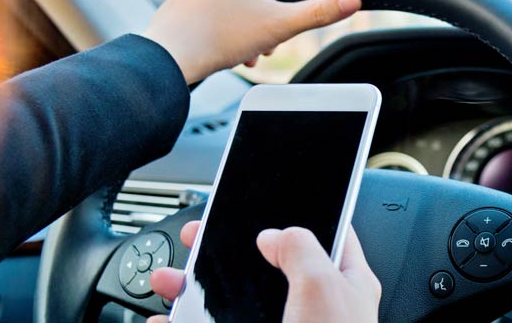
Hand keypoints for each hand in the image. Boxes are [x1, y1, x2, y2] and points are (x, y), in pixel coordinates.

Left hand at [141, 0, 361, 83]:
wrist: (170, 54)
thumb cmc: (220, 37)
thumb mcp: (281, 27)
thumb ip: (319, 12)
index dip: (290, 7)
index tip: (277, 27)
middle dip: (269, 19)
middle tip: (259, 42)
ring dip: (252, 23)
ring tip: (241, 46)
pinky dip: (230, 20)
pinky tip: (224, 41)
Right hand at [147, 221, 380, 322]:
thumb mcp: (322, 286)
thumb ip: (301, 249)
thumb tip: (275, 234)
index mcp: (344, 282)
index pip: (328, 235)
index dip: (299, 215)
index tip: (266, 200)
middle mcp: (314, 305)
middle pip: (266, 267)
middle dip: (228, 252)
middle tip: (198, 237)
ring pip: (234, 302)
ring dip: (196, 288)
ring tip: (168, 280)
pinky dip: (187, 322)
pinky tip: (167, 319)